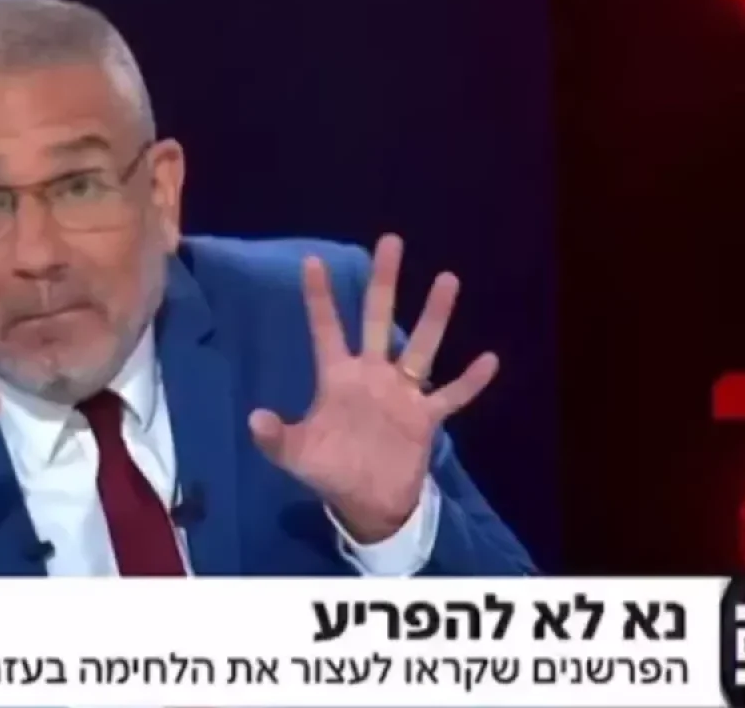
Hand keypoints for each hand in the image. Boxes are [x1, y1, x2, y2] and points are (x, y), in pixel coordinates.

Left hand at [248, 235, 497, 542]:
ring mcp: (401, 393)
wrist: (366, 504)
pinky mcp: (425, 418)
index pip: (326, 330)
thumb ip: (275, 438)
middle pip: (378, 319)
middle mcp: (371, 375)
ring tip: (448, 279)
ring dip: (435, 316)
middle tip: (390, 240)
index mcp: (337, 377)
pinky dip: (469, 381)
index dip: (318, 298)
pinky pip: (452, 395)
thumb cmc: (329, 470)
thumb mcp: (295, 456)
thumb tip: (254, 419)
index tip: (310, 260)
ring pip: (421, 346)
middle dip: (384, 282)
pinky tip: (489, 359)